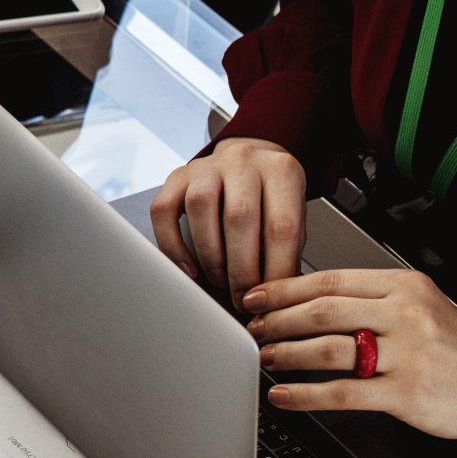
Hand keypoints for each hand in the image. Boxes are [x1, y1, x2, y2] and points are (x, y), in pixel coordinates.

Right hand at [150, 136, 308, 304]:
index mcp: (281, 171)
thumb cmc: (272, 199)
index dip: (276, 269)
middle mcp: (243, 160)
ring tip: (219, 280)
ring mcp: (207, 165)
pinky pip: (162, 209)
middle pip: (239, 217)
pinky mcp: (176, 176)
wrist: (249, 161)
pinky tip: (188, 267)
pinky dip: (172, 244)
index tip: (270, 297)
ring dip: (210, 255)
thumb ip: (287, 248)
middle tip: (242, 297)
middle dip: (241, 268)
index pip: (282, 225)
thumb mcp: (294, 215)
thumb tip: (274, 293)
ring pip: (200, 207)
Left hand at [247, 267, 456, 443]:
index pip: (330, 280)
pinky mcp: (407, 393)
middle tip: (252, 327)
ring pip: (328, 349)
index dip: (284, 288)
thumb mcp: (417, 305)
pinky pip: (344, 392)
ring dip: (286, 353)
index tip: (256, 296)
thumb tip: (301, 297)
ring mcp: (408, 355)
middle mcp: (406, 315)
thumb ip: (368, 297)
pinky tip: (284, 395)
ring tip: (264, 356)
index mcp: (404, 287)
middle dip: (277, 319)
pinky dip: (306, 395)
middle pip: (323, 311)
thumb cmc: (452, 347)